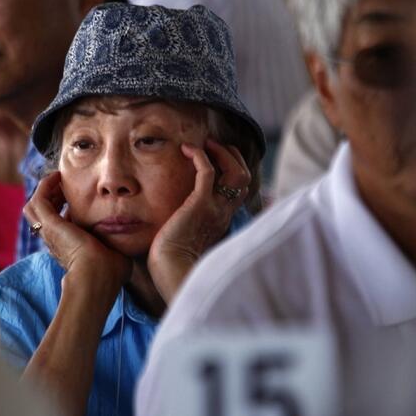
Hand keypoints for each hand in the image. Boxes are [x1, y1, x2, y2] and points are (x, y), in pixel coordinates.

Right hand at [24, 173, 130, 295]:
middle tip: (64, 186)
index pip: (60, 224)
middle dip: (52, 197)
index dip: (65, 209)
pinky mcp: (50, 225)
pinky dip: (46, 185)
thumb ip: (114, 242)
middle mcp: (55, 240)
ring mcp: (50, 233)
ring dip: (46, 191)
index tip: (76, 201)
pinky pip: (39, 199)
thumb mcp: (113, 251)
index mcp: (68, 247)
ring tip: (59, 180)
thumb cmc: (110, 272)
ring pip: (35, 207)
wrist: (98, 278)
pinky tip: (58, 176)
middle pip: (42, 214)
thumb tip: (125, 236)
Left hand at [148, 139, 250, 302]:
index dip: (233, 170)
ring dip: (222, 152)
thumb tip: (176, 221)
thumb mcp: (187, 240)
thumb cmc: (172, 261)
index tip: (217, 159)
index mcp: (222, 221)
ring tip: (206, 143)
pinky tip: (187, 149)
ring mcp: (215, 208)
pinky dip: (200, 156)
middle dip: (232, 156)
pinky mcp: (200, 204)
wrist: (171, 272)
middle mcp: (224, 213)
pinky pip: (207, 172)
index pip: (239, 190)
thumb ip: (190, 229)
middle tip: (214, 146)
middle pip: (244, 178)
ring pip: (235, 172)